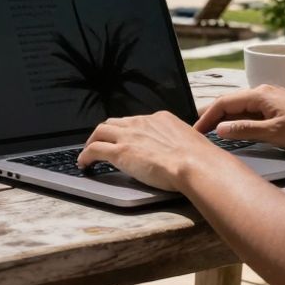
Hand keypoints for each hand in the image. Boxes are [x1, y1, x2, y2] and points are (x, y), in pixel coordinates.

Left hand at [76, 111, 222, 190]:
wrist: (196, 165)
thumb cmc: (200, 159)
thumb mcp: (190, 142)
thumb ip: (179, 143)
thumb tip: (181, 153)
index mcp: (160, 119)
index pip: (136, 121)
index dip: (127, 130)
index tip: (125, 138)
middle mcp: (142, 123)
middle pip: (115, 122)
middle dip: (106, 132)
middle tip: (101, 143)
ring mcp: (129, 136)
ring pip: (101, 131)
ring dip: (92, 141)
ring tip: (88, 153)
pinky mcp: (120, 152)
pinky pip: (95, 149)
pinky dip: (86, 155)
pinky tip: (84, 163)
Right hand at [193, 85, 284, 150]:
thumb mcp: (275, 133)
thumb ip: (245, 129)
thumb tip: (219, 128)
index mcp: (259, 94)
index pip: (223, 102)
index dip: (206, 117)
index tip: (196, 132)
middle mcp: (263, 92)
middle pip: (229, 102)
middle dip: (212, 116)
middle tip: (199, 133)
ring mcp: (271, 99)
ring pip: (241, 107)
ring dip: (225, 119)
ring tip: (213, 134)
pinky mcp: (279, 107)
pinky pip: (252, 111)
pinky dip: (239, 120)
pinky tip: (237, 130)